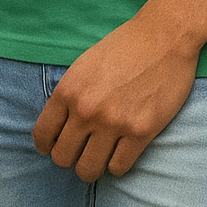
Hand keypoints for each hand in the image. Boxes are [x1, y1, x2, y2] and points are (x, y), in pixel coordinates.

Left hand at [33, 13, 199, 182]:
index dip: (47, 145)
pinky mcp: (141, 132)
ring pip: (88, 170)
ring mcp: (113, 123)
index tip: (56, 145)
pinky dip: (117, 164)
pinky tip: (122, 149)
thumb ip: (70, 95)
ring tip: (101, 155)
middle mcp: (86, 110)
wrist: (165, 36)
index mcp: (68, 90)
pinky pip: (118, 168)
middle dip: (70, 157)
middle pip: (62, 158)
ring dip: (92, 165)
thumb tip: (60, 127)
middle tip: (82, 149)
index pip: (42, 135)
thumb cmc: (125, 46)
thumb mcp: (84, 65)